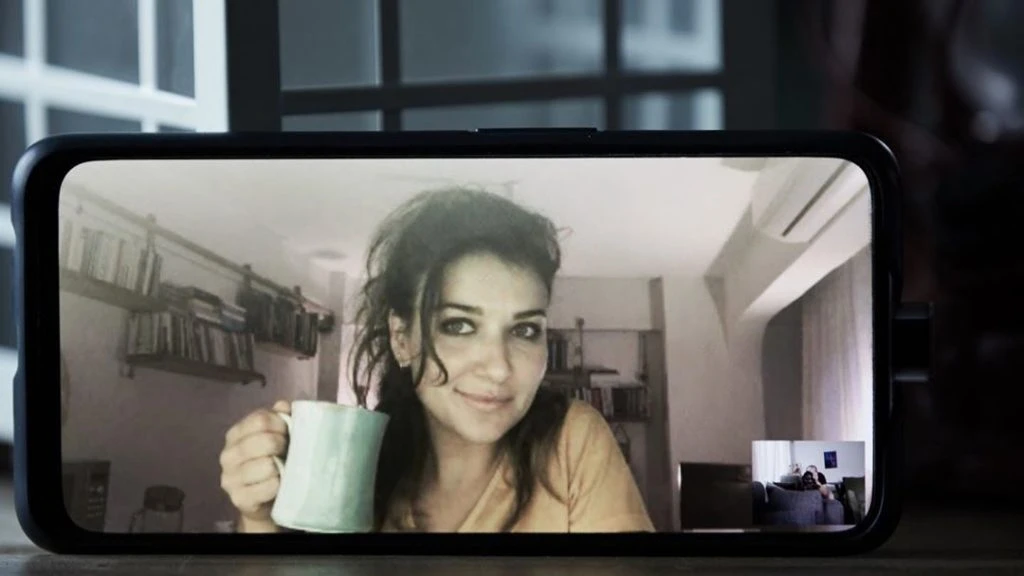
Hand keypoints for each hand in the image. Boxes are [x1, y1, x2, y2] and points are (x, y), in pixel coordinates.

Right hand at [219, 400, 289, 531]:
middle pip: (265, 441)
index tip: (288, 432)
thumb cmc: (274, 460)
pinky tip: (279, 485)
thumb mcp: (277, 435)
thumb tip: (283, 406)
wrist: (267, 499)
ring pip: (267, 465)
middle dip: (283, 445)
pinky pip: (269, 487)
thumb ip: (280, 417)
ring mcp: (230, 478)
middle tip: (288, 451)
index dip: (281, 424)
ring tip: (284, 469)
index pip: (260, 419)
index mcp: (235, 434)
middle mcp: (228, 455)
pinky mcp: (239, 498)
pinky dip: (279, 485)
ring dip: (282, 467)